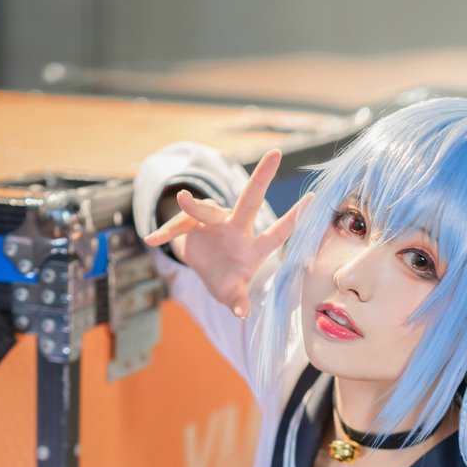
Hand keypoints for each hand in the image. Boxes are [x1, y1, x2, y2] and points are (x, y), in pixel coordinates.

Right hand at [144, 148, 313, 317]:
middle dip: (262, 177)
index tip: (313, 198)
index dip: (294, 218)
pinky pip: (178, 225)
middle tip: (275, 154)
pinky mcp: (191, 223)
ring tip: (183, 200)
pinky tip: (152, 240)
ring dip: (195, 205)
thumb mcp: (233, 294)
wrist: (205, 270)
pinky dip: (166, 232)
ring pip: (206, 210)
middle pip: (250, 201)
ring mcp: (214, 222)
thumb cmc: (228, 281)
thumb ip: (238, 301)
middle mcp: (237, 228)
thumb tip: (242, 313)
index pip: (277, 232)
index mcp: (253, 247)